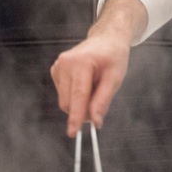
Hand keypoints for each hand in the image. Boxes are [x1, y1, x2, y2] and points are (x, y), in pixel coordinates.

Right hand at [49, 0, 146, 136]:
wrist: (106, 39)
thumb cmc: (113, 55)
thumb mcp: (115, 78)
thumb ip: (103, 100)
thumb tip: (95, 121)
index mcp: (81, 62)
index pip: (78, 96)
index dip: (76, 117)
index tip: (73, 132)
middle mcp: (65, 63)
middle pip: (68, 101)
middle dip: (82, 110)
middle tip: (99, 104)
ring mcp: (58, 66)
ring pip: (65, 100)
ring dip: (79, 102)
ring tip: (94, 86)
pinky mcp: (55, 70)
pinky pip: (63, 93)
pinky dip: (74, 95)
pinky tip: (85, 83)